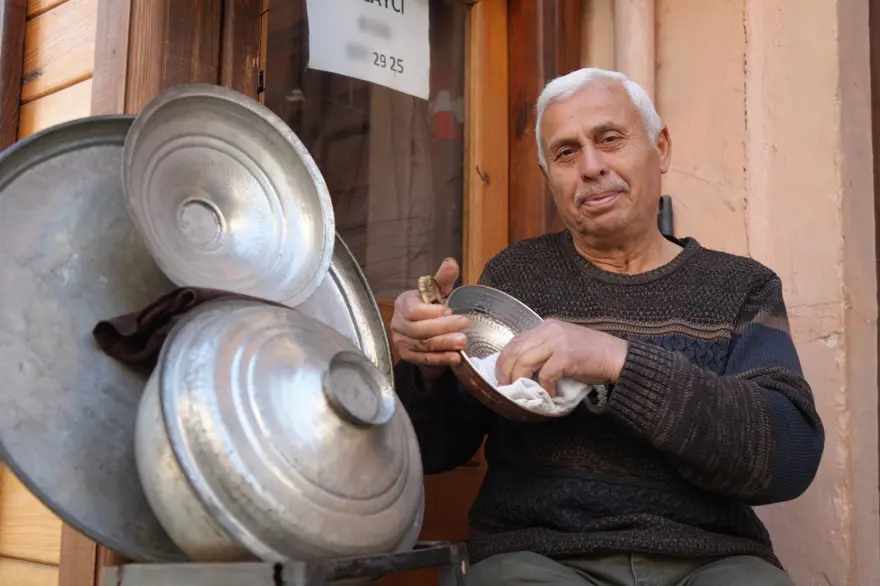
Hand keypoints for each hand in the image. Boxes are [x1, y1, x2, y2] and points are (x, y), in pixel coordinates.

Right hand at [390, 258, 469, 378]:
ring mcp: (401, 341)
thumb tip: (451, 263)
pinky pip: (423, 359)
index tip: (448, 310)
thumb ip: (444, 278)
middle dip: (443, 328)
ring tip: (462, 341)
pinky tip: (455, 357)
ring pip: (422, 345)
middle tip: (464, 324)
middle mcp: (398, 323)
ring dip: (444, 344)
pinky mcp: (408, 356)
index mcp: (403, 303)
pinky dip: (440, 358)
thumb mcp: (438, 291)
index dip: (430, 312)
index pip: (412, 310)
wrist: (427, 329)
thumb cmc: (432, 307)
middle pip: (418, 329)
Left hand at [495, 319, 628, 395]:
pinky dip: (544, 387)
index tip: (501, 375)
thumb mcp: (562, 345)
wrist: (616, 356)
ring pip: (524, 361)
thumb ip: (543, 350)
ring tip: (523, 391)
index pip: (515, 341)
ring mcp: (557, 342)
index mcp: (546, 327)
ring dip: (519, 379)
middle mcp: (548, 330)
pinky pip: (545, 374)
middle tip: (505, 386)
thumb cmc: (591, 354)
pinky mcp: (566, 356)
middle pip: (514, 350)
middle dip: (504, 370)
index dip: (503, 359)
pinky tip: (550, 393)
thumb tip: (521, 369)